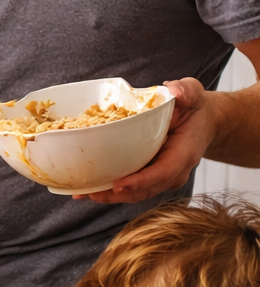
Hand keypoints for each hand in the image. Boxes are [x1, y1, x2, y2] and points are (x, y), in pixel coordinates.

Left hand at [86, 76, 213, 203]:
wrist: (202, 122)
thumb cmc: (195, 108)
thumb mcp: (193, 94)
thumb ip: (186, 91)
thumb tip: (175, 90)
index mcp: (184, 153)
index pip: (163, 172)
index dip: (141, 181)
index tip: (119, 184)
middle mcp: (174, 171)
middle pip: (145, 190)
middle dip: (118, 194)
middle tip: (92, 193)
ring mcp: (162, 177)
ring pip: (136, 193)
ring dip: (110, 196)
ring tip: (84, 193)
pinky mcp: (151, 175)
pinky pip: (132, 187)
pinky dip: (111, 190)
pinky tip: (89, 189)